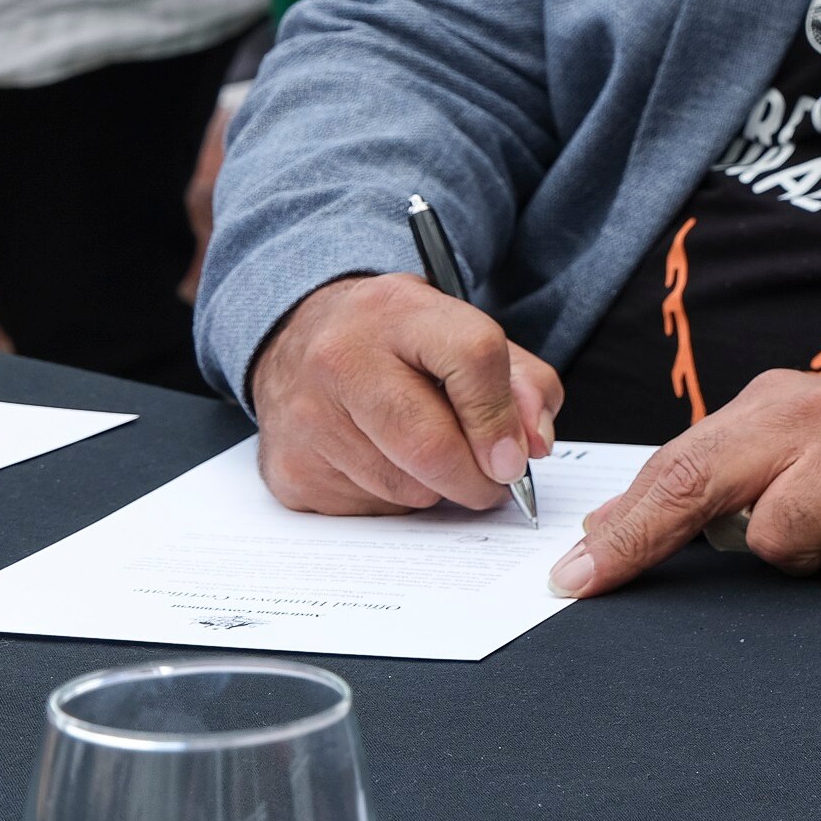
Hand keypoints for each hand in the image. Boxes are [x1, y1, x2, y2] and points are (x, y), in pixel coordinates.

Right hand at [251, 274, 563, 517]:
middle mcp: (339, 359)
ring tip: (429, 457)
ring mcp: (304, 416)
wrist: (301, 340)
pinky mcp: (288, 468)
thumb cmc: (398, 343)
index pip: (472, 359)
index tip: (517, 458)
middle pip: (430, 445)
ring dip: (436, 490)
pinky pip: (368, 509)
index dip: (502, 418)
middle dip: (477, 480)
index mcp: (398, 311)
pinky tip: (383, 462)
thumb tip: (533, 447)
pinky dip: (394, 500)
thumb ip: (522, 383)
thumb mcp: (465, 334)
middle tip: (494, 482)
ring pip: (403, 488)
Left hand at [547, 372, 820, 595]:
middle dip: (657, 544)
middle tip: (606, 579)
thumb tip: (606, 526)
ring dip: (806, 557)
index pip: (680, 466)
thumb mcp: (777, 447)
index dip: (624, 530)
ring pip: (787, 549)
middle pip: (716, 498)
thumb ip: (699, 480)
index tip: (577, 577)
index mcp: (777, 403)